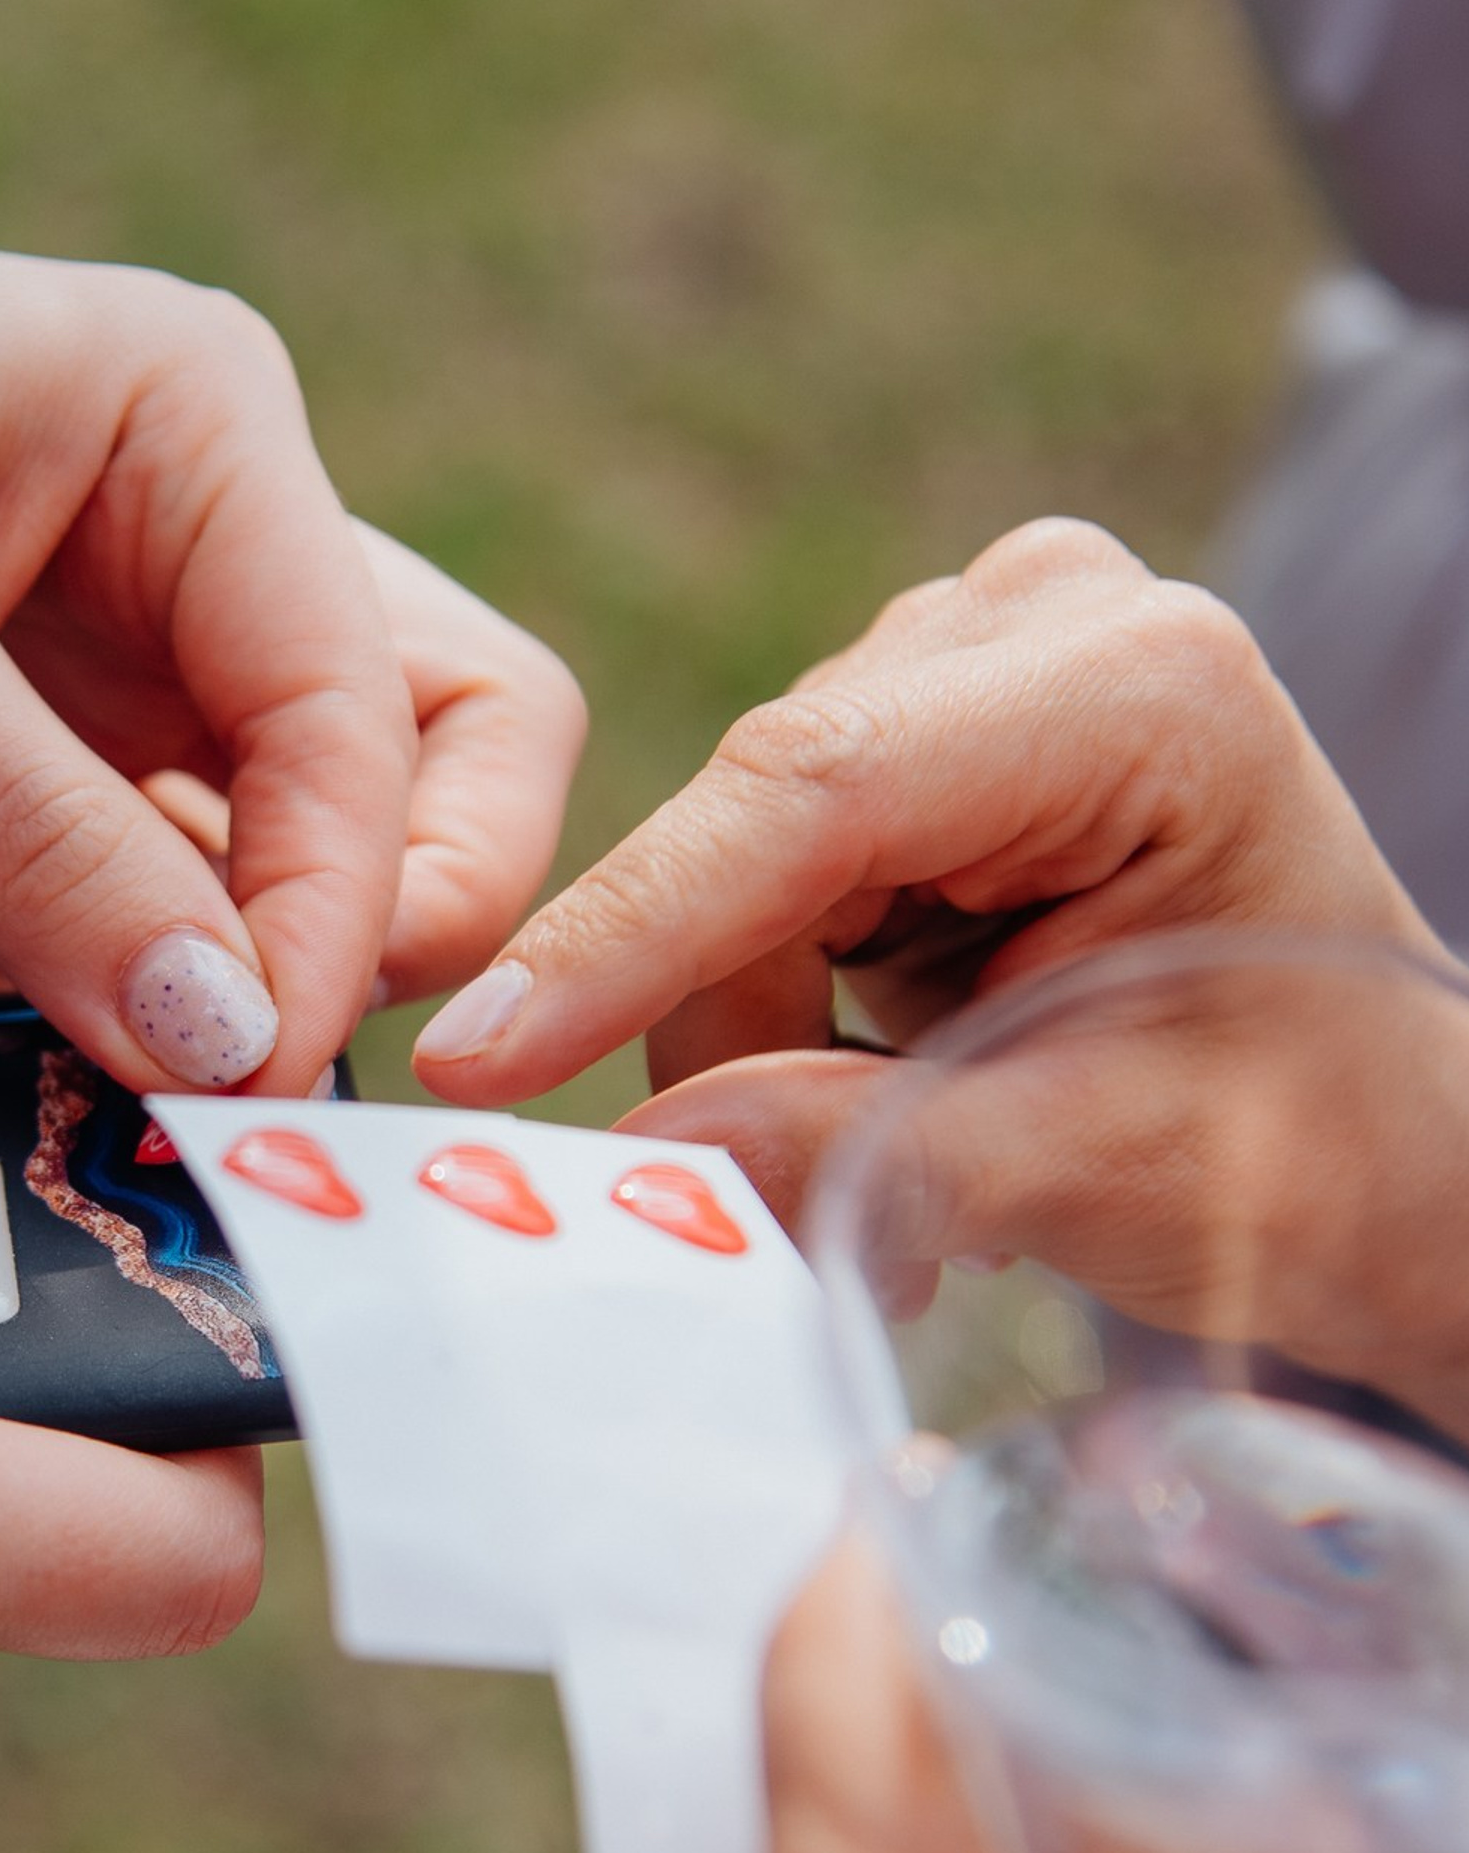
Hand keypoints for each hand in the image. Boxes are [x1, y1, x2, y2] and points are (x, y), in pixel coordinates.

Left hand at [0, 170, 423, 1094]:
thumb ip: (51, 852)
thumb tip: (228, 1054)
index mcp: (196, 435)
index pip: (374, 716)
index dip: (333, 910)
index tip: (241, 1079)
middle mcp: (173, 554)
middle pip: (371, 793)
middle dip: (309, 943)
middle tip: (215, 1079)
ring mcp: (74, 678)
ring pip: (200, 892)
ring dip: (77, 981)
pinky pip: (29, 927)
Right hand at [413, 518, 1435, 1126]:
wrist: (1374, 1145)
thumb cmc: (1304, 1148)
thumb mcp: (1095, 1167)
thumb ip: (864, 1157)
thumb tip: (632, 1167)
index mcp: (1137, 687)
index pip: (812, 797)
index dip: (628, 932)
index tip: (479, 1054)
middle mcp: (1036, 628)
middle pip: (753, 843)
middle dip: (726, 1042)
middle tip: (778, 1223)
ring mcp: (967, 669)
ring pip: (733, 880)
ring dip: (761, 1051)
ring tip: (894, 1183)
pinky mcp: (915, 738)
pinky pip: (755, 892)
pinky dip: (780, 1023)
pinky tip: (880, 1102)